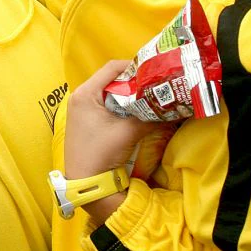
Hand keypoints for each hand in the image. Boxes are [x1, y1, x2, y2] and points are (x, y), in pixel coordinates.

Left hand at [63, 61, 151, 225]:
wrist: (86, 183)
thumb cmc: (102, 152)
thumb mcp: (129, 131)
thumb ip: (150, 116)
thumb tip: (172, 108)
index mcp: (85, 93)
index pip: (111, 68)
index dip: (133, 67)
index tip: (151, 73)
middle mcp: (79, 96)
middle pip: (109, 79)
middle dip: (131, 82)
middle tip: (151, 85)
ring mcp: (79, 109)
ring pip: (107, 92)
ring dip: (125, 95)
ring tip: (145, 98)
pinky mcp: (83, 120)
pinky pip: (103, 104)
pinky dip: (118, 105)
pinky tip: (133, 111)